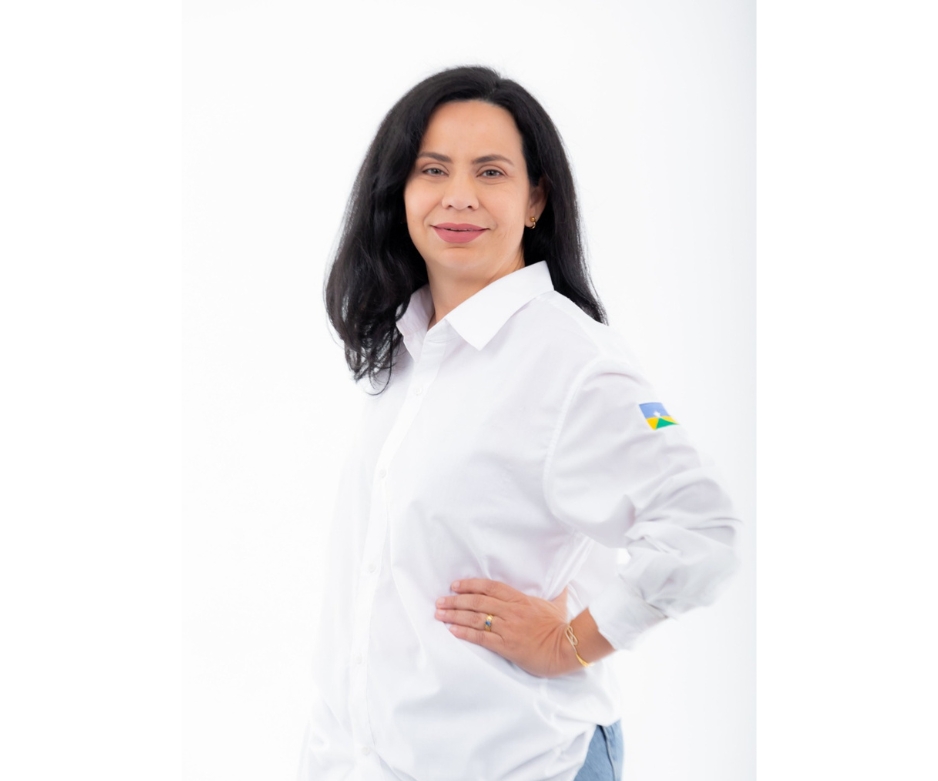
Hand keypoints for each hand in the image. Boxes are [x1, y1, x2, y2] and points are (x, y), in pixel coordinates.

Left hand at [434, 579, 578, 677]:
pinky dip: (465, 633)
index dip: (470, 584)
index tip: (455, 585)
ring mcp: (508, 628)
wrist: (567, 648)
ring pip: (476, 618)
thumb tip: (565, 584)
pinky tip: (452, 631)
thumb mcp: (558, 605)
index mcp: (520, 599)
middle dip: (455, 601)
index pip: (490, 587)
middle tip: (440, 600)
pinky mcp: (506, 646)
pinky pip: (481, 638)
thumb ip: (557, 593)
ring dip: (455, 616)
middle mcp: (511, 611)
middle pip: (477, 602)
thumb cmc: (561, 627)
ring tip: (439, 614)